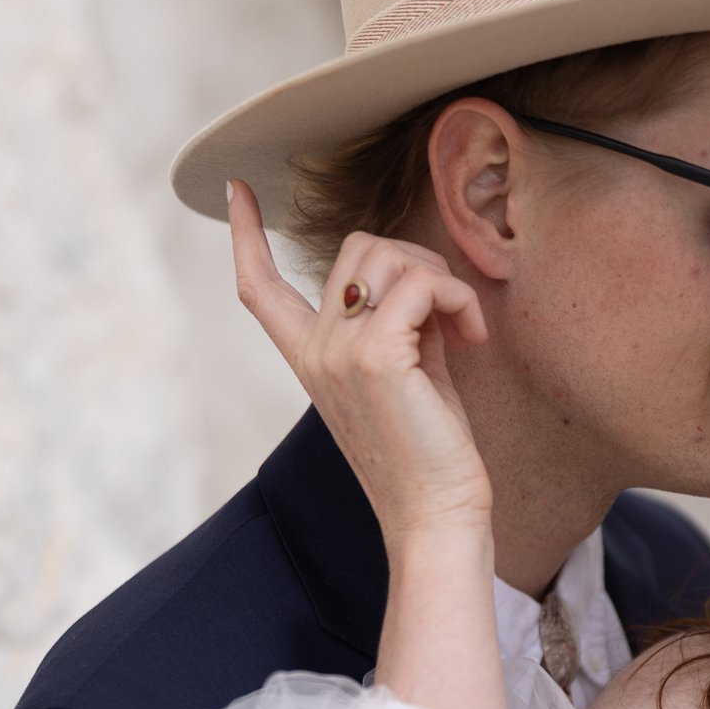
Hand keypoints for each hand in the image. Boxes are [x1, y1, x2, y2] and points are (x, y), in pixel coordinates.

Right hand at [228, 182, 492, 544]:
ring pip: (387, 253)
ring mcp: (339, 352)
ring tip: (464, 327)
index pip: (259, 288)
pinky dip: (457, 297)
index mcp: (310, 360)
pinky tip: (472, 336)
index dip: (246, 234)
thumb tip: (422, 279)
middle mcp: (315, 352)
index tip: (237, 188)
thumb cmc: (432, 457)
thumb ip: (402, 324)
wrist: (437, 520)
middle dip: (416, 259)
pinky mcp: (375, 357)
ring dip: (439, 276)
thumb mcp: (409, 375)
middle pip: (356, 246)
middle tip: (450, 310)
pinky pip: (421, 282)